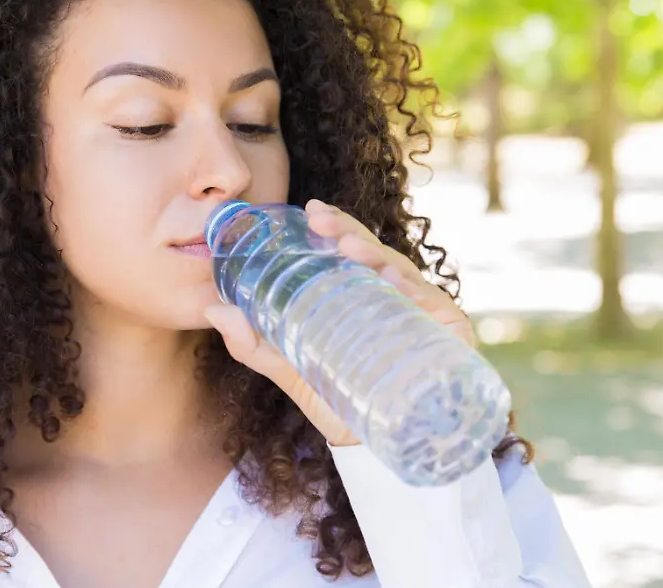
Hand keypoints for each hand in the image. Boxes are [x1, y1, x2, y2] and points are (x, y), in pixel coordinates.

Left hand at [202, 199, 475, 447]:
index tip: (311, 210)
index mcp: (363, 295)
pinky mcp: (448, 338)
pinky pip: (436, 310)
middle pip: (376, 255)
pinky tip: (398, 285)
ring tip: (350, 248)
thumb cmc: (341, 402)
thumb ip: (254, 343)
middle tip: (321, 220)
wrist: (377, 453)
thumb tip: (213, 310)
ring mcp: (423, 315)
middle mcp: (396, 297)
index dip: (335, 227)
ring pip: (404, 275)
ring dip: (378, 256)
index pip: (351, 252)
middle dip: (350, 231)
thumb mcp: (292, 369)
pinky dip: (417, 294)